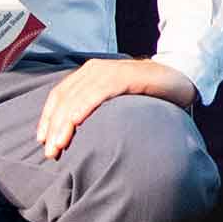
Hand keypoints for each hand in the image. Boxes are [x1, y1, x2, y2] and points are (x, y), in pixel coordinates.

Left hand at [34, 56, 195, 159]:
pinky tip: (76, 122)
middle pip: (65, 97)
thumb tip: (77, 133)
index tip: (42, 140)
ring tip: (58, 145)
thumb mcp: (117, 102)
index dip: (48, 117)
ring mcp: (110, 71)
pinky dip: (84, 106)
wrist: (180, 77)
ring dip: (64, 123)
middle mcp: (96, 69)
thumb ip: (98, 109)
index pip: (60, 95)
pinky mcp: (125, 76)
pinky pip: (99, 91)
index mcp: (90, 74)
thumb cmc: (148, 94)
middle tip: (50, 152)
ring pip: (77, 96)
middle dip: (53, 126)